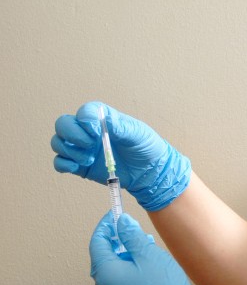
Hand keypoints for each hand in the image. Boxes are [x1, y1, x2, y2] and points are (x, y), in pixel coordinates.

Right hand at [52, 102, 190, 210]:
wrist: (149, 172)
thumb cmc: (146, 148)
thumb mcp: (137, 134)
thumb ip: (120, 126)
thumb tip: (103, 120)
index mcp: (103, 119)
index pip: (84, 112)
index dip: (85, 120)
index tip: (96, 132)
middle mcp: (88, 132)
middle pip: (63, 124)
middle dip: (71, 134)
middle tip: (89, 145)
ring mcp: (82, 149)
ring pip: (58, 143)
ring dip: (69, 150)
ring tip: (89, 159)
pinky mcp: (80, 165)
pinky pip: (59, 162)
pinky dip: (62, 164)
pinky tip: (76, 166)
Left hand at [89, 212, 225, 284]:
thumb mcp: (149, 254)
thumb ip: (132, 235)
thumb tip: (121, 222)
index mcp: (106, 273)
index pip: (97, 242)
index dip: (106, 226)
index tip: (115, 215)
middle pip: (104, 256)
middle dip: (117, 239)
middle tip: (133, 229)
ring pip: (113, 269)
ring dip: (125, 254)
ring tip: (145, 247)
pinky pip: (120, 282)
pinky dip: (128, 268)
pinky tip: (146, 265)